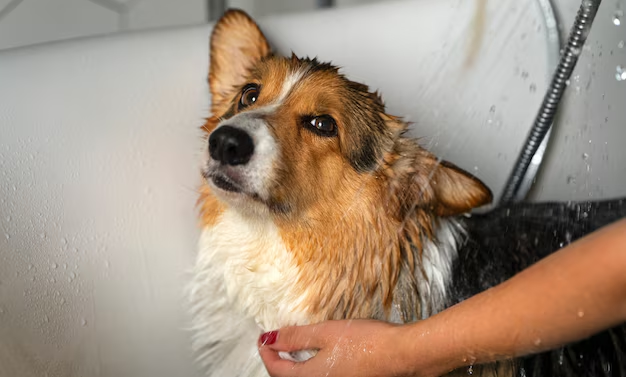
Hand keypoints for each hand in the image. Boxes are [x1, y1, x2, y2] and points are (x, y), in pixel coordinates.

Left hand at [258, 319, 418, 376]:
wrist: (401, 354)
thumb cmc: (366, 342)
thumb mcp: (325, 333)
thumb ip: (296, 337)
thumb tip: (269, 339)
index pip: (277, 370)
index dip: (266, 352)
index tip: (262, 338)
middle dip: (277, 361)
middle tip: (273, 342)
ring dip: (293, 365)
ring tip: (292, 346)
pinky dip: (310, 367)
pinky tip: (317, 353)